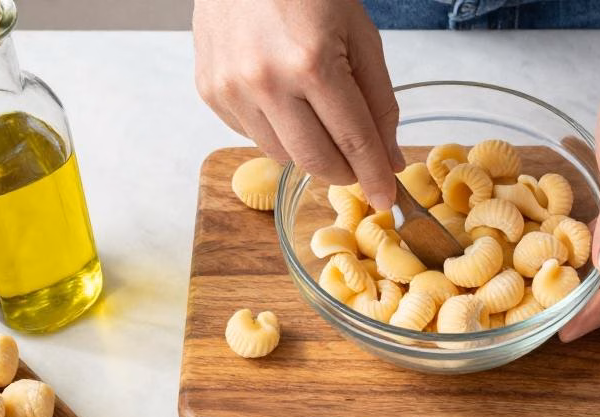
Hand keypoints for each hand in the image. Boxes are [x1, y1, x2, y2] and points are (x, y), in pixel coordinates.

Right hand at [193, 0, 403, 208]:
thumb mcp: (359, 35)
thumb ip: (379, 101)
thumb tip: (389, 157)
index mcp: (311, 63)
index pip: (352, 141)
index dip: (374, 175)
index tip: (386, 198)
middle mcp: (265, 81)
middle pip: (314, 161)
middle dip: (345, 173)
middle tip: (360, 168)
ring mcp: (231, 88)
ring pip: (281, 155)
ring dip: (310, 149)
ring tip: (319, 117)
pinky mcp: (210, 90)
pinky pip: (252, 134)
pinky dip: (277, 130)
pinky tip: (284, 99)